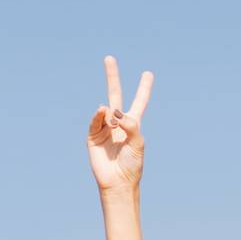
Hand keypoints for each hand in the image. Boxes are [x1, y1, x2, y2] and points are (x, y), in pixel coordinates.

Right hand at [86, 56, 152, 192]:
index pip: (139, 101)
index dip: (144, 88)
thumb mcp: (138, 143)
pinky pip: (95, 121)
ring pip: (105, 109)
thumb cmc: (132, 165)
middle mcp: (118, 123)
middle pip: (115, 94)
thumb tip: (114, 111)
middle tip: (109, 58)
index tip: (148, 73)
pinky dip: (98, 115)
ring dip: (109, 110)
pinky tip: (103, 112)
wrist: (118, 182)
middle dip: (112, 77)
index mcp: (133, 124)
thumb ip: (131, 125)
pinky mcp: (92, 136)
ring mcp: (104, 127)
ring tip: (113, 119)